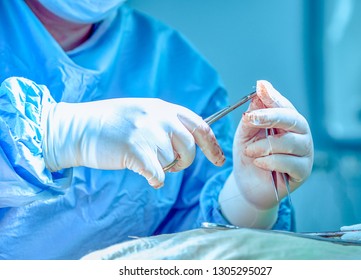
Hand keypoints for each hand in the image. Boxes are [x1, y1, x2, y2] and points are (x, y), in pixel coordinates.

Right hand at [43, 98, 224, 187]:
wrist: (78, 128)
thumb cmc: (111, 123)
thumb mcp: (142, 112)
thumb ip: (165, 122)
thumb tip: (190, 140)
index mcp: (163, 108)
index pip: (199, 125)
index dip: (212, 144)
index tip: (219, 160)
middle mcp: (158, 117)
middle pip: (189, 147)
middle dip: (184, 161)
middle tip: (171, 164)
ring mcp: (146, 132)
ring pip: (171, 161)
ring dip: (163, 167)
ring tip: (145, 162)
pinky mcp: (135, 149)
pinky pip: (158, 173)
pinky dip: (155, 179)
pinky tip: (146, 175)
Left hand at [232, 80, 312, 208]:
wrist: (248, 185)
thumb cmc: (249, 156)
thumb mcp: (245, 134)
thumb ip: (252, 117)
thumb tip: (259, 92)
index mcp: (287, 122)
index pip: (284, 106)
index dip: (273, 97)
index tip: (260, 88)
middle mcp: (300, 134)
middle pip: (293, 119)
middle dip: (270, 116)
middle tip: (249, 118)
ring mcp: (304, 152)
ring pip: (289, 142)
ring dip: (264, 146)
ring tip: (249, 151)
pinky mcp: (303, 171)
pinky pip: (290, 162)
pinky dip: (270, 161)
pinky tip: (258, 163)